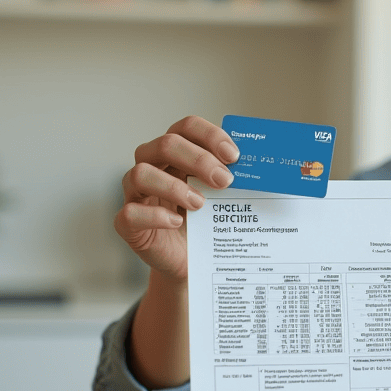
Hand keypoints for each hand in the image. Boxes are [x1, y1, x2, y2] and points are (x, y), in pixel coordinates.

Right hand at [115, 116, 238, 279]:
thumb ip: (233, 179)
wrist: (192, 263)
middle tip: (224, 180)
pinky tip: (177, 222)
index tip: (233, 156)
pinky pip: (130, 213)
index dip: (209, 135)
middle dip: (198, 159)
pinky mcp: (128, 224)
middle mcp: (152, 167)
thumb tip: (262, 167)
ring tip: (200, 204)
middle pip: (165, 144)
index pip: (186, 127)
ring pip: (140, 174)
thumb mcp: (222, 198)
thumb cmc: (206, 224)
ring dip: (174, 186)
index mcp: (176, 154)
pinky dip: (155, 216)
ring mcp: (136, 195)